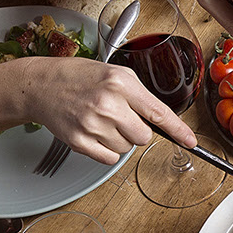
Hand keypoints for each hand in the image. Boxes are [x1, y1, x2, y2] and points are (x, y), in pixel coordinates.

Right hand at [17, 57, 198, 162]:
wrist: (42, 85)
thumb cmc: (79, 77)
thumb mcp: (115, 73)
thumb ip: (139, 94)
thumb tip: (160, 119)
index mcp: (121, 83)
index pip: (158, 112)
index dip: (178, 130)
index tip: (190, 141)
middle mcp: (108, 104)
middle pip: (144, 137)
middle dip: (137, 131)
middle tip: (120, 117)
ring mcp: (92, 124)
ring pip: (126, 149)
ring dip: (120, 139)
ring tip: (102, 121)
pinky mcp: (79, 141)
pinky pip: (109, 159)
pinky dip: (107, 151)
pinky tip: (95, 133)